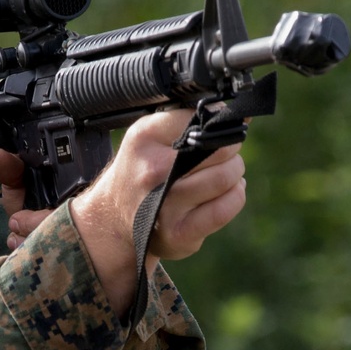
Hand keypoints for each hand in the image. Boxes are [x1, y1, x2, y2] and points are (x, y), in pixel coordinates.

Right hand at [0, 110, 246, 316]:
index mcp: (145, 138)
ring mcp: (166, 205)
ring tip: (220, 175)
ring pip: (227, 177)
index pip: (203, 118)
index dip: (219, 121)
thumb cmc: (138, 172)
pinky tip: (222, 194)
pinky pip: (225, 208)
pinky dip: (234, 197)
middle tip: (219, 156)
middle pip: (222, 149)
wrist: (111, 218)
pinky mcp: (179, 233)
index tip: (218, 129)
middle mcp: (153, 171)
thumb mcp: (149, 136)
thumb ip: (187, 121)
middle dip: (229, 150)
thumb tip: (239, 116)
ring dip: (234, 174)